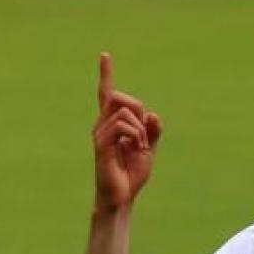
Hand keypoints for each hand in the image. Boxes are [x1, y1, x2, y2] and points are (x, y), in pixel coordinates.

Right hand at [92, 52, 161, 212]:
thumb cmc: (131, 176)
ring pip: (124, 110)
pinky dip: (136, 135)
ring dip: (140, 128)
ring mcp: (100, 133)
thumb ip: (152, 132)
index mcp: (112, 124)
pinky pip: (122, 125)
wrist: (121, 198)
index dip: (106, 75)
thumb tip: (153, 114)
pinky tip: (137, 148)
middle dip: (138, 108)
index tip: (105, 55)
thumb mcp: (147, 151)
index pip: (107, 95)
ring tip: (140, 147)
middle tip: (145, 134)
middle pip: (120, 97)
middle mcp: (102, 125)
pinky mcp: (101, 144)